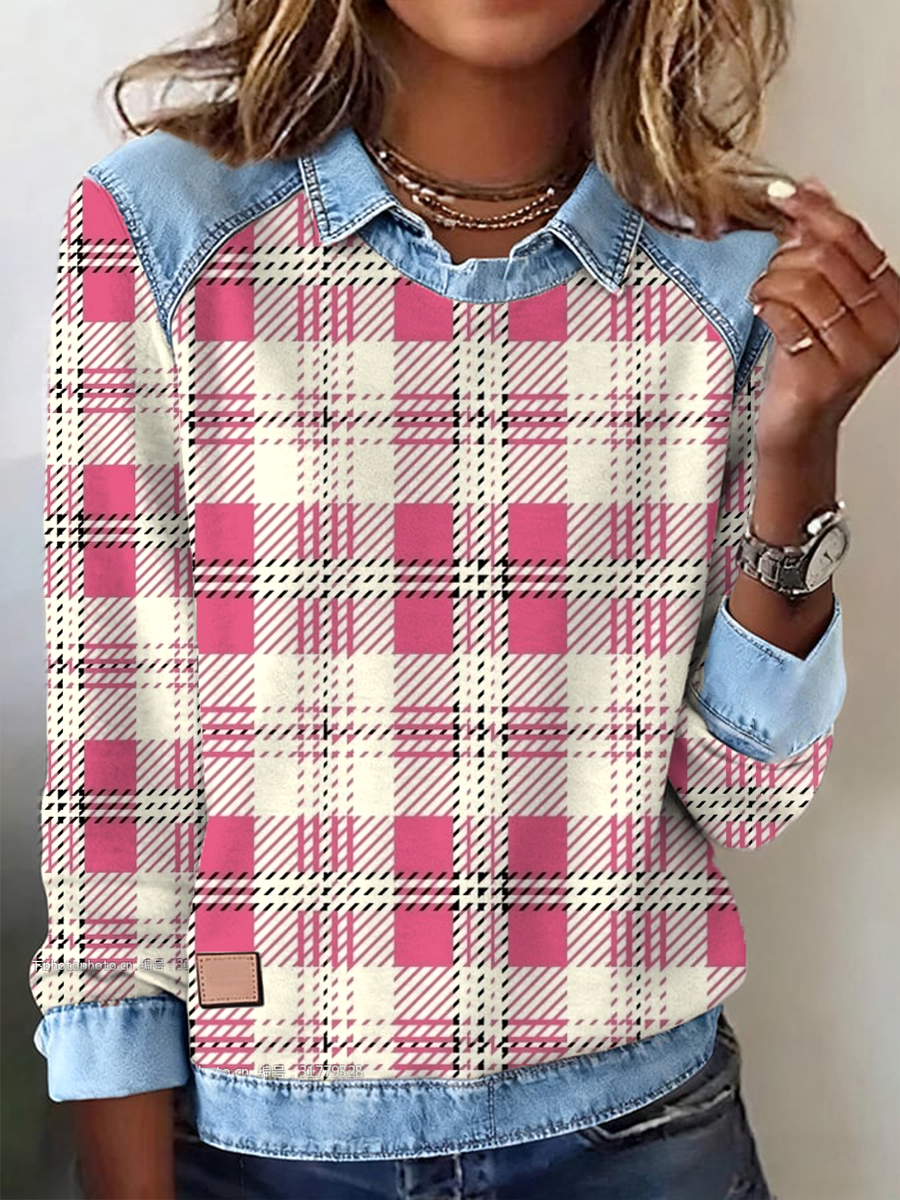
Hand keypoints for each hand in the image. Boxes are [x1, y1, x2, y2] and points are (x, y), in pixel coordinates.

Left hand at [747, 177, 898, 458]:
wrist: (799, 425)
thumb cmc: (808, 362)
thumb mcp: (820, 298)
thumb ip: (819, 244)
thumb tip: (811, 187)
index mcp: (891, 298)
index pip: (853, 237)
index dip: (813, 210)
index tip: (781, 196)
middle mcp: (884, 325)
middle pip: (825, 258)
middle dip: (784, 258)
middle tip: (770, 275)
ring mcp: (858, 354)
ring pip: (803, 285)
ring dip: (771, 283)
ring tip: (764, 296)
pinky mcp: (824, 376)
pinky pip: (785, 318)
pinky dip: (765, 308)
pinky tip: (761, 313)